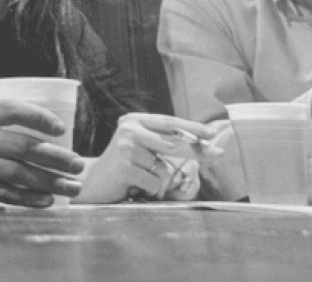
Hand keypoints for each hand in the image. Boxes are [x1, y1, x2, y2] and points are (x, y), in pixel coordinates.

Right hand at [0, 98, 84, 206]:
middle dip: (52, 157)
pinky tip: (46, 200)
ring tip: (72, 186)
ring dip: (46, 181)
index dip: (36, 117)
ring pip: (13, 174)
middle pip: (18, 147)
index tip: (60, 127)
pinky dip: (24, 198)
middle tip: (78, 164)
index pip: (8, 110)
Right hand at [73, 113, 218, 203]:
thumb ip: (161, 142)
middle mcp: (130, 129)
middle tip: (219, 154)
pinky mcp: (124, 166)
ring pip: (163, 167)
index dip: (193, 128)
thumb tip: (199, 144)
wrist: (92, 181)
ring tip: (140, 179)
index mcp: (135, 120)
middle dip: (198, 150)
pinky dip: (150, 189)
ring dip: (159, 180)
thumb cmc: (123, 166)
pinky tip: (134, 186)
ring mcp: (126, 147)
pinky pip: (153, 182)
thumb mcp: (141, 147)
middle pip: (173, 142)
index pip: (169, 122)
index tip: (212, 133)